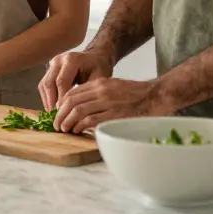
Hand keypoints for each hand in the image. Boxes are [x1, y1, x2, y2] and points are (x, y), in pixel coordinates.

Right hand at [38, 49, 113, 109]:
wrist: (95, 56)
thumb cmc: (98, 67)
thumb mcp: (99, 78)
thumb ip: (89, 92)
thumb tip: (80, 110)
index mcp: (71, 60)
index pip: (61, 82)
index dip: (61, 99)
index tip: (65, 114)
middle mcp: (59, 60)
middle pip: (49, 83)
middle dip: (52, 102)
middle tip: (56, 117)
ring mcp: (52, 63)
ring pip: (44, 84)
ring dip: (47, 101)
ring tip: (54, 115)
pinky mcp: (49, 69)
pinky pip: (44, 84)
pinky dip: (46, 97)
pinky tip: (52, 108)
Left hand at [54, 78, 169, 133]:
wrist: (156, 94)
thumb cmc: (136, 93)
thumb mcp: (114, 86)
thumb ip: (98, 93)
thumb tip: (82, 106)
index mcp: (100, 83)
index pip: (73, 92)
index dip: (61, 103)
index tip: (57, 112)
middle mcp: (101, 91)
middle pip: (71, 101)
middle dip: (60, 114)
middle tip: (56, 124)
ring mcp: (107, 102)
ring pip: (78, 111)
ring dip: (67, 121)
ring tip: (64, 129)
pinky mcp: (114, 114)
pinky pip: (90, 120)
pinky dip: (80, 126)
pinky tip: (77, 130)